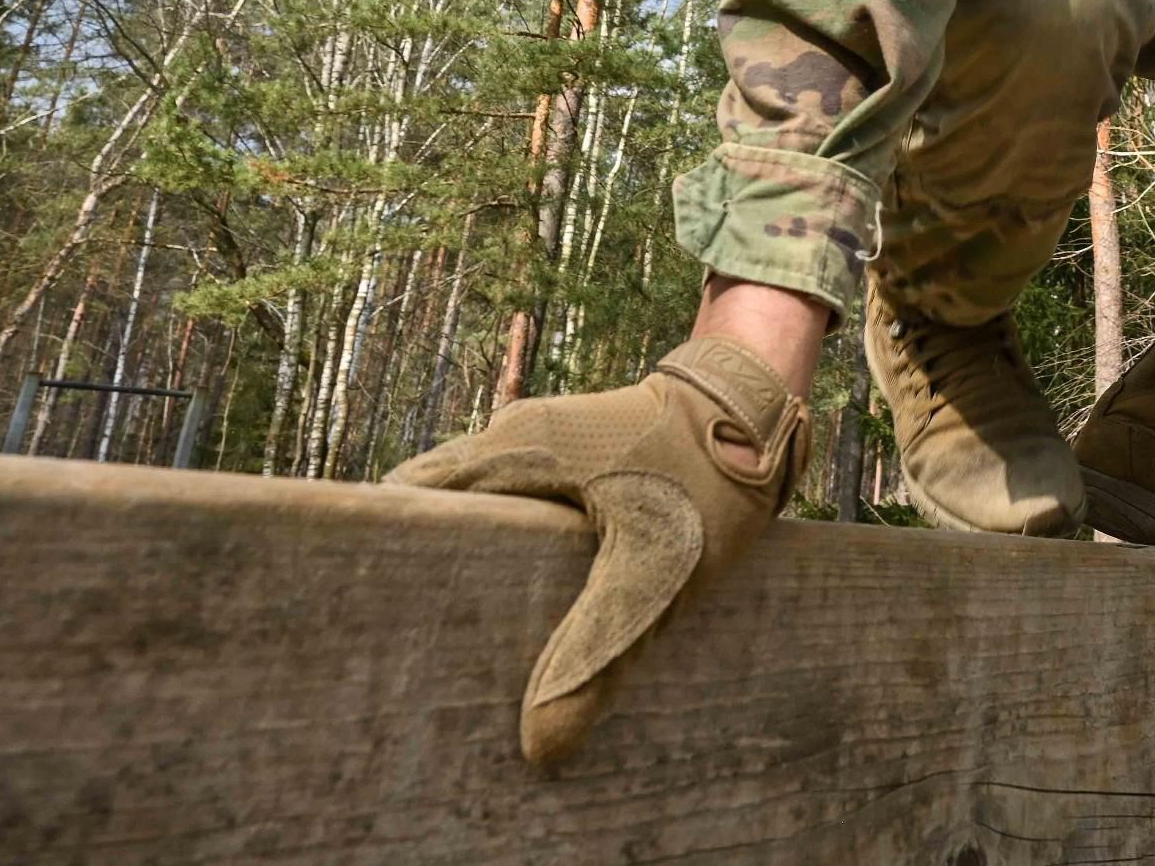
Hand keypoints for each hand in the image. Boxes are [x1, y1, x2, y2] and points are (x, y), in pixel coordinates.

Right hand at [386, 336, 807, 765]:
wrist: (763, 408)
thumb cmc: (709, 475)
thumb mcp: (658, 570)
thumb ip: (598, 652)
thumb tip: (540, 747)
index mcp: (513, 450)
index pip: (407, 504)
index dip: (393, 565)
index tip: (391, 632)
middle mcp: (512, 440)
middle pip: (439, 517)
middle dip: (434, 582)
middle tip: (433, 659)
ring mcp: (540, 448)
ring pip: (480, 518)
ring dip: (478, 573)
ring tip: (473, 650)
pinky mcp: (569, 463)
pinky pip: (518, 514)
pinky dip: (516, 560)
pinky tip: (530, 615)